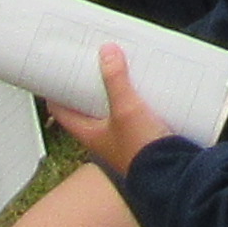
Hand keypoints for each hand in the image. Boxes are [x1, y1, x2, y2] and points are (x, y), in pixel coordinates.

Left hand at [44, 37, 176, 171]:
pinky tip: (144, 88)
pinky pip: (133, 113)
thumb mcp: (126, 109)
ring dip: (113, 91)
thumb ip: (116, 80)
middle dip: (89, 86)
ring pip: (111, 109)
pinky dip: (134, 99)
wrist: (172, 174)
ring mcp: (122, 137)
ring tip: (119, 69)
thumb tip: (107, 52)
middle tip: (92, 63)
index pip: (60, 111)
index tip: (57, 71)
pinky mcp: (141, 136)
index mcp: (88, 133)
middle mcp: (102, 136)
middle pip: (87, 107)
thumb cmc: (141, 151)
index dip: (55, 91)